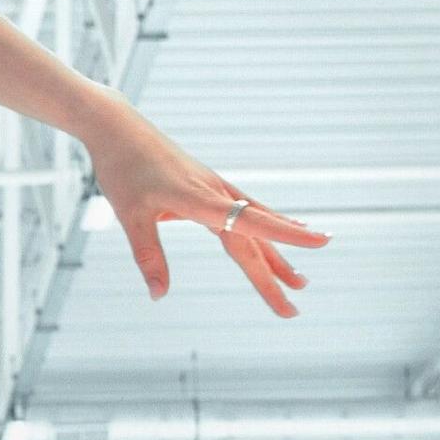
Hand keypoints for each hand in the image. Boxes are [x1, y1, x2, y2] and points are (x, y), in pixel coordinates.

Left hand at [84, 108, 328, 315]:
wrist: (119, 128)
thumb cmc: (122, 169)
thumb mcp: (129, 216)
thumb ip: (148, 256)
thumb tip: (159, 296)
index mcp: (199, 199)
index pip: (251, 222)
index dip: (286, 234)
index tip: (320, 242)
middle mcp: (216, 192)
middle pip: (253, 241)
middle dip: (273, 277)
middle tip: (292, 311)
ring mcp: (216, 188)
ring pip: (255, 227)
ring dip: (276, 256)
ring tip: (299, 282)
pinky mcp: (210, 186)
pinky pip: (247, 210)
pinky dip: (268, 225)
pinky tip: (286, 227)